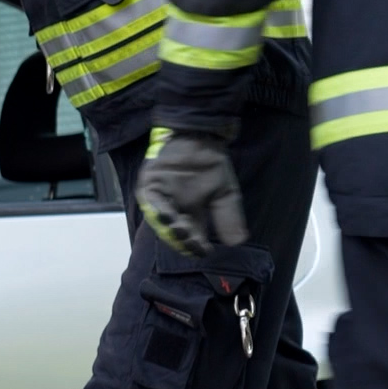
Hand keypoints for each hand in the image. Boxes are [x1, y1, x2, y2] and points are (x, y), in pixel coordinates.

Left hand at [137, 130, 247, 258]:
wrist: (200, 137)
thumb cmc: (210, 163)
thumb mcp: (225, 193)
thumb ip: (228, 216)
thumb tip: (237, 243)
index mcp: (192, 213)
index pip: (193, 236)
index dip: (198, 246)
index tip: (206, 251)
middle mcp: (175, 209)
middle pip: (176, 232)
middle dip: (184, 240)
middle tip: (192, 244)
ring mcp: (161, 198)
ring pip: (162, 221)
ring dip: (170, 228)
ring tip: (182, 233)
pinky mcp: (150, 186)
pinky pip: (150, 202)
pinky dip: (157, 210)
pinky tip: (168, 216)